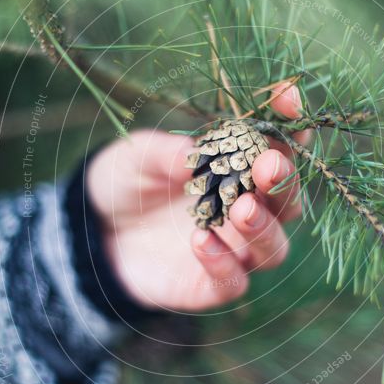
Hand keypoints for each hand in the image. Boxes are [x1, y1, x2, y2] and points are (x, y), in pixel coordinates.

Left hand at [86, 83, 302, 311]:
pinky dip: (224, 263)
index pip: (278, 147)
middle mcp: (246, 209)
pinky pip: (235, 281)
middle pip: (288, 201)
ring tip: (240, 209)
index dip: (289, 123)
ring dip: (264, 227)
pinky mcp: (212, 284)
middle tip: (268, 166)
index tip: (288, 99)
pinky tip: (200, 240)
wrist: (94, 235)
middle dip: (285, 182)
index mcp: (238, 169)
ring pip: (275, 248)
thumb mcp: (136, 157)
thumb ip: (165, 153)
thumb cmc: (125, 185)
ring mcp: (234, 250)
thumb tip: (193, 154)